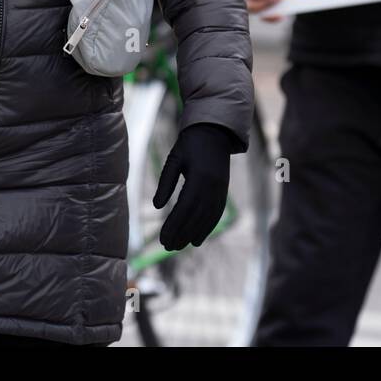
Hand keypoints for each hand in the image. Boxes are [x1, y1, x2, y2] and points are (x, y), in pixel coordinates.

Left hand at [153, 123, 234, 250]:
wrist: (215, 133)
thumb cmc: (190, 144)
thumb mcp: (174, 159)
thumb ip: (166, 182)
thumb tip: (156, 206)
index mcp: (199, 178)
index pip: (184, 208)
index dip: (174, 225)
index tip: (163, 239)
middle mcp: (213, 187)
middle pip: (196, 217)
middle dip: (181, 234)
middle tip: (167, 247)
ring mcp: (221, 191)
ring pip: (207, 219)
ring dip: (193, 234)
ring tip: (179, 246)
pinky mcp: (223, 192)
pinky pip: (216, 215)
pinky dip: (207, 228)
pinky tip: (197, 240)